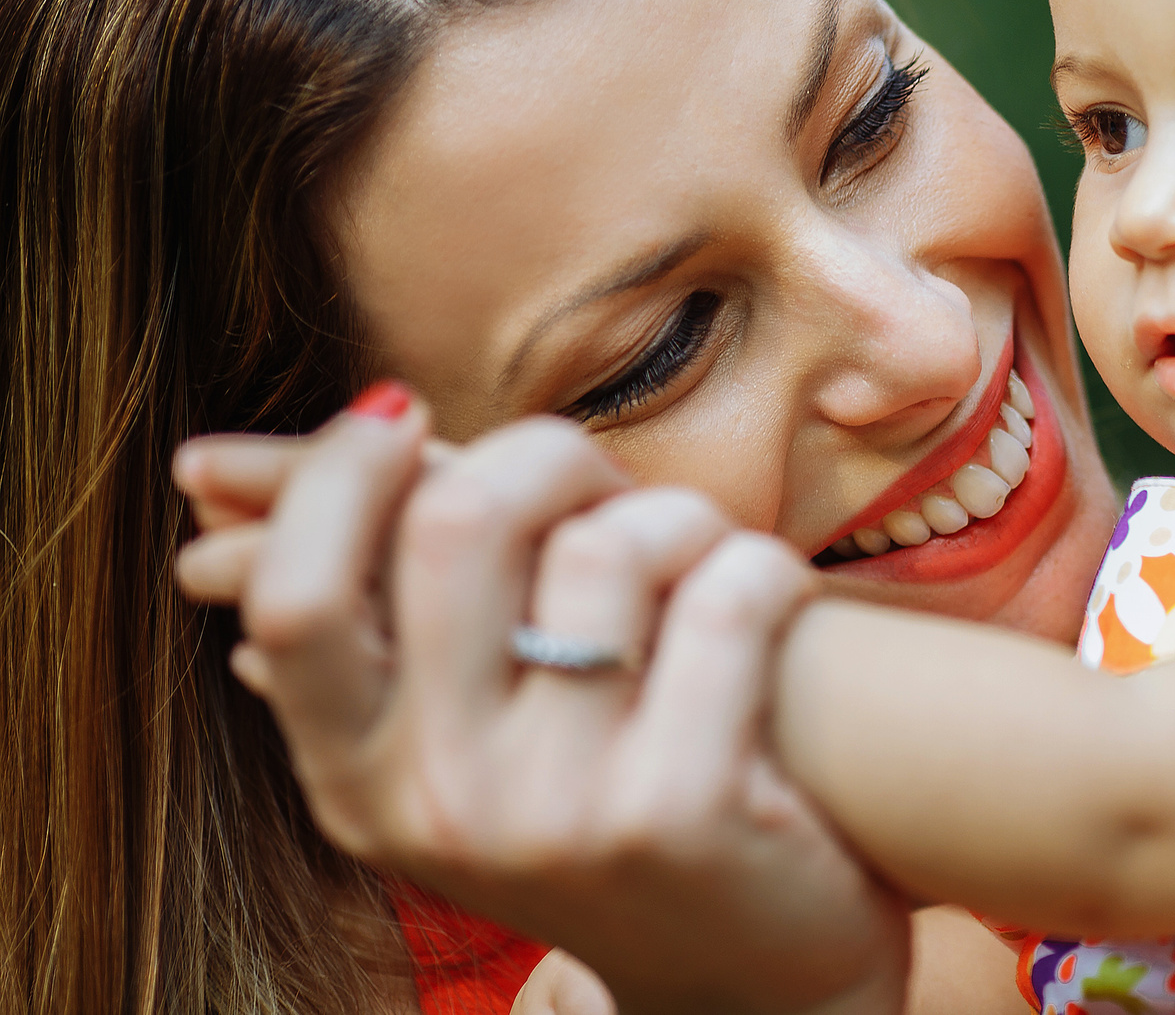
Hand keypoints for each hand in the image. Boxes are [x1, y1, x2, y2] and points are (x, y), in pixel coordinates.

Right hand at [177, 396, 909, 1014]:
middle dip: (550, 456)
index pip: (298, 593)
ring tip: (701, 565)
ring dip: (680, 518)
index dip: (340, 473)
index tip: (403, 413)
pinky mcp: (678, 812)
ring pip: (612, 545)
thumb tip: (205, 468)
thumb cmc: (598, 797)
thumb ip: (359, 598)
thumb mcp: (454, 726)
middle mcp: (436, 803)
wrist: (746, 977)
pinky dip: (766, 568)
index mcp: (355, 775)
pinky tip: (772, 603)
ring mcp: (554, 815)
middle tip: (603, 484)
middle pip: (458, 524)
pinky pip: (726, 596)